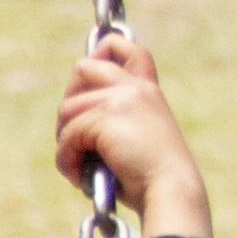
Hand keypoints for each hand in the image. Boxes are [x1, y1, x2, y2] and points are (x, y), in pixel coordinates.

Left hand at [54, 34, 213, 237]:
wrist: (171, 190)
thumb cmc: (154, 177)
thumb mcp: (140, 136)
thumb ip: (116, 118)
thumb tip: (72, 118)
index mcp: (148, 89)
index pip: (125, 47)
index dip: (101, 51)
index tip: (88, 82)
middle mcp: (135, 87)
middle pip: (83, 68)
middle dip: (70, 100)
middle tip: (72, 135)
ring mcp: (121, 99)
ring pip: (67, 108)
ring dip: (65, 140)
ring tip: (76, 164)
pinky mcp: (106, 118)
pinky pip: (68, 135)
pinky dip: (66, 159)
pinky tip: (78, 176)